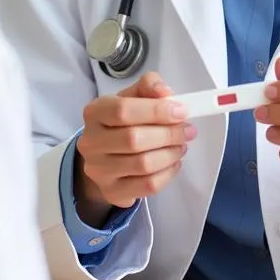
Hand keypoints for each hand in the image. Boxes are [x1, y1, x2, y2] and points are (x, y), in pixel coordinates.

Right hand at [74, 71, 195, 224]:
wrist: (104, 156)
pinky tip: (174, 163)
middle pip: (134, 139)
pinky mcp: (112, 192)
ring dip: (171, 154)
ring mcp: (98, 171)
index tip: (181, 112)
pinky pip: (147, 185)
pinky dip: (168, 173)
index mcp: (95, 112)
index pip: (123, 110)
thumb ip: (149, 86)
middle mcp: (91, 142)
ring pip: (143, 165)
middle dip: (168, 134)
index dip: (156, 111)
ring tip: (181, 145)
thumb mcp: (132, 97)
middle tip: (188, 131)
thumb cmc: (122, 122)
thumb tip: (166, 94)